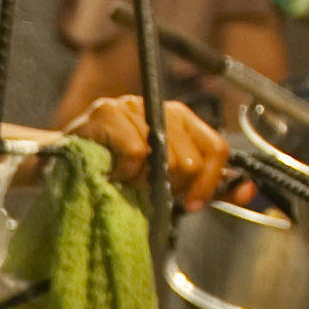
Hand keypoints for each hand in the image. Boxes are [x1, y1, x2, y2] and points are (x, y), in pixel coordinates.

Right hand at [63, 94, 229, 194]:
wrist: (60, 167)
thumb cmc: (116, 174)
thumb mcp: (166, 182)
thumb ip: (206, 185)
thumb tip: (248, 190)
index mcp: (181, 119)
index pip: (216, 147)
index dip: (210, 182)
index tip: (193, 204)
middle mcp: (160, 105)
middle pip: (190, 159)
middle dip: (169, 186)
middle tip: (146, 188)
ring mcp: (132, 104)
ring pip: (163, 156)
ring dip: (142, 180)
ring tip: (127, 177)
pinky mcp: (106, 110)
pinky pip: (134, 152)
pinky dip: (123, 173)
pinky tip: (112, 170)